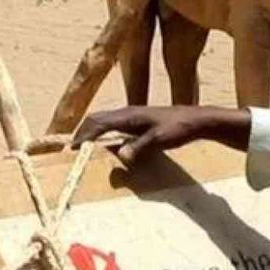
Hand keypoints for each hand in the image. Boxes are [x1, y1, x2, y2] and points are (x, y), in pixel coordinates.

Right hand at [73, 106, 250, 163]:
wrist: (198, 120)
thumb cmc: (179, 128)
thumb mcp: (160, 140)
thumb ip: (140, 147)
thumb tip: (121, 155)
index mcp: (128, 115)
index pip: (97, 122)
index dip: (83, 136)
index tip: (73, 151)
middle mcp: (126, 113)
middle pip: (96, 119)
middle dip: (82, 134)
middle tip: (72, 151)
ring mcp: (131, 116)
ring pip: (104, 122)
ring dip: (91, 134)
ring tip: (83, 150)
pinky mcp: (137, 122)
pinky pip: (113, 127)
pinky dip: (103, 136)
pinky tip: (106, 148)